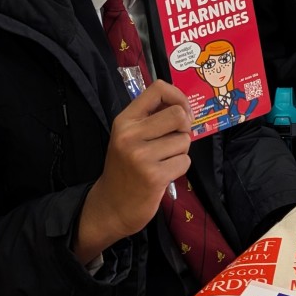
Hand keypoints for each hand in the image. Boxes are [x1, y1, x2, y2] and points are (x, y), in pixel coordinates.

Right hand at [74, 80, 191, 262]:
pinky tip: (164, 175)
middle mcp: (130, 135)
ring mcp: (141, 156)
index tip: (182, 111)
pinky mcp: (154, 176)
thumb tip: (184, 106)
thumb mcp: (130, 136)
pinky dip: (179, 168)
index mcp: (125, 120)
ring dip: (180, 151)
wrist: (111, 207)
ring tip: (163, 161)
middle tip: (173, 141)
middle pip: (178, 114)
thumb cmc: (125, 168)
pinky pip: (184, 161)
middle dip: (184, 128)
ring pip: (184, 140)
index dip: (178, 97)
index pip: (158, 89)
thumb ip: (152, 118)